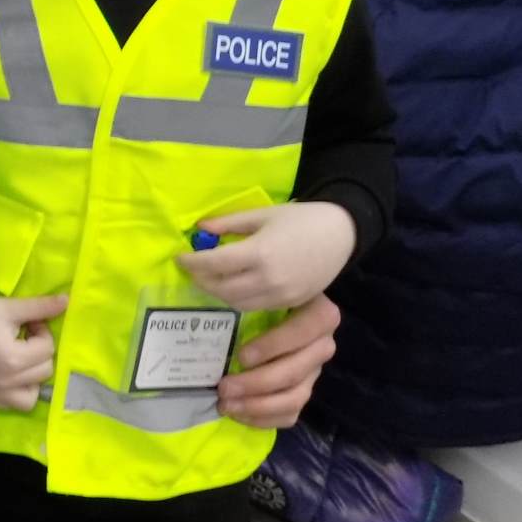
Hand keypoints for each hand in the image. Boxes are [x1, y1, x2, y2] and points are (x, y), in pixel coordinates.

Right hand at [0, 294, 66, 411]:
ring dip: (34, 375)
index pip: (47, 348)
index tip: (28, 323)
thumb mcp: (8, 308)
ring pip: (34, 393)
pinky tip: (13, 376)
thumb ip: (40, 307)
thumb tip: (68, 301)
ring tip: (21, 359)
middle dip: (39, 351)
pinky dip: (20, 392)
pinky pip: (16, 405)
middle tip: (24, 337)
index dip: (41, 331)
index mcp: (13, 359)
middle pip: (45, 370)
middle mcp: (7, 382)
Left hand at [176, 202, 355, 312]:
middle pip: (221, 288)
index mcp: (259, 252)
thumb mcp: (262, 215)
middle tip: (192, 270)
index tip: (180, 258)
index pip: (214, 264)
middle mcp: (268, 278)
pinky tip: (233, 287)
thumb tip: (200, 228)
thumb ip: (229, 224)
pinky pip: (255, 307)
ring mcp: (280, 295)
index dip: (192, 263)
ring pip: (236, 303)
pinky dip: (238, 299)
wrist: (341, 234)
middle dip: (201, 280)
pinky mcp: (290, 303)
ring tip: (210, 279)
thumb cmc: (300, 219)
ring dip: (218, 292)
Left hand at [216, 292, 338, 427]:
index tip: (242, 355)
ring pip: (294, 398)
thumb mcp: (262, 293)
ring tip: (226, 404)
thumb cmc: (263, 302)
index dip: (275, 345)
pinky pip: (290, 414)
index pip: (305, 330)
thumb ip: (249, 296)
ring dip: (258, 406)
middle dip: (256, 383)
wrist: (274, 318)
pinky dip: (263, 419)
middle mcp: (323, 345)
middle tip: (224, 386)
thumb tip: (210, 294)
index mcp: (319, 314)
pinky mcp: (304, 392)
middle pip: (295, 371)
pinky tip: (238, 414)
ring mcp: (314, 372)